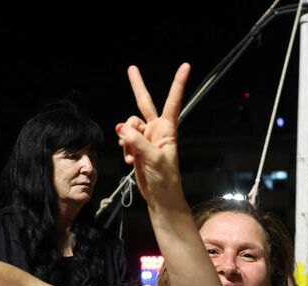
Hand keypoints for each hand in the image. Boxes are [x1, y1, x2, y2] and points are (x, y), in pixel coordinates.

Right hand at [116, 64, 189, 207]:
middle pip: (144, 103)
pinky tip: (129, 160)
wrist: (160, 197)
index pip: (172, 102)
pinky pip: (123, 139)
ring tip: (131, 155)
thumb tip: (121, 128)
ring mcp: (145, 138)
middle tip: (131, 68)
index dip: (178, 84)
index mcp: (167, 130)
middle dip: (137, 86)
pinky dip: (123, 147)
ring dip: (125, 138)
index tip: (185, 66)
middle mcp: (156, 130)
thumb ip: (137, 141)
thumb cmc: (165, 179)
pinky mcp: (136, 147)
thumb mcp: (153, 159)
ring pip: (128, 125)